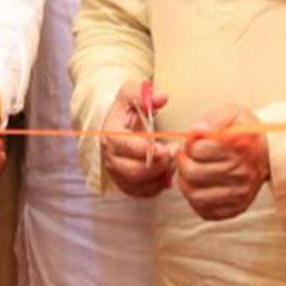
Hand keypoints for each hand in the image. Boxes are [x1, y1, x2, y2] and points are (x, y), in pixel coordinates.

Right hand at [100, 79, 173, 197]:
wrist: (121, 124)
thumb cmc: (129, 108)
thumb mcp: (132, 92)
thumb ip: (143, 92)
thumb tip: (161, 97)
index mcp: (110, 135)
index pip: (124, 147)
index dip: (145, 149)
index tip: (165, 148)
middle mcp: (110, 158)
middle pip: (134, 171)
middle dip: (159, 164)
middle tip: (175, 152)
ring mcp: (118, 174)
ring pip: (142, 184)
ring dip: (162, 174)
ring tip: (172, 158)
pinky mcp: (127, 185)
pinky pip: (146, 192)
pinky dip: (160, 183)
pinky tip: (167, 168)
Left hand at [177, 103, 268, 221]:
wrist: (268, 152)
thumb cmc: (246, 132)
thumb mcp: (233, 113)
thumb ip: (213, 118)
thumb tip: (196, 130)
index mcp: (240, 147)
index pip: (197, 150)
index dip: (188, 143)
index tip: (192, 141)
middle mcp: (242, 173)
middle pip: (193, 173)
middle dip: (182, 162)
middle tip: (185, 156)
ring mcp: (240, 193)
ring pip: (196, 195)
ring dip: (185, 182)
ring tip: (190, 171)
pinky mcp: (236, 208)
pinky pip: (205, 211)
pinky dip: (195, 199)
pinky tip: (200, 185)